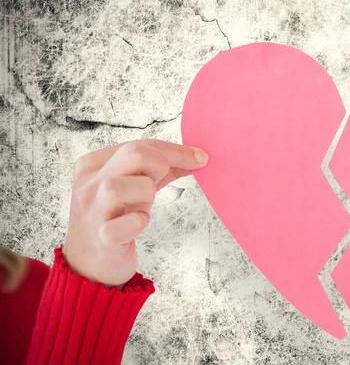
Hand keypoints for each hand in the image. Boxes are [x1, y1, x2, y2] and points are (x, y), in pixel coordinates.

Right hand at [63, 139, 207, 287]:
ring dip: (145, 192)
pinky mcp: (102, 240)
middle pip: (132, 154)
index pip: (139, 144)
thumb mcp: (136, 186)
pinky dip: (137, 222)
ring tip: (145, 206)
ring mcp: (93, 212)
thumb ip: (162, 169)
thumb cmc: (115, 217)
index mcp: (95, 165)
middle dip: (161, 164)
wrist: (89, 264)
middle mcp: (89, 185)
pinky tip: (141, 222)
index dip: (175, 151)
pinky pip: (120, 226)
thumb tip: (197, 156)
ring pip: (118, 187)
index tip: (200, 157)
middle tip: (165, 180)